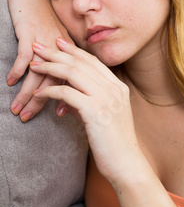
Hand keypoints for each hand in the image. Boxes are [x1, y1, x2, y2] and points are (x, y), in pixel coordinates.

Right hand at [7, 0, 72, 120]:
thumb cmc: (42, 16)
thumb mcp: (54, 38)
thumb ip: (57, 59)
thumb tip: (54, 82)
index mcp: (68, 51)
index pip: (69, 80)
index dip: (65, 98)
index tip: (61, 115)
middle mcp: (59, 48)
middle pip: (52, 81)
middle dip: (40, 102)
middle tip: (29, 117)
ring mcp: (44, 40)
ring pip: (37, 73)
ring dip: (25, 93)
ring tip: (16, 108)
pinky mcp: (29, 32)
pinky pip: (24, 55)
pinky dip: (17, 70)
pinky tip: (10, 81)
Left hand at [30, 38, 141, 181]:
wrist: (126, 164)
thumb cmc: (114, 144)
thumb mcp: (104, 118)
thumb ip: (88, 103)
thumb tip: (67, 98)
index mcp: (119, 87)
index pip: (93, 61)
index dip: (74, 51)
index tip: (58, 43)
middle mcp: (114, 89)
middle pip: (81, 63)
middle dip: (57, 53)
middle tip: (39, 47)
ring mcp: (106, 99)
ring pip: (73, 73)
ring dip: (50, 67)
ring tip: (34, 65)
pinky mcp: (95, 111)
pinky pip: (66, 93)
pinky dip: (50, 91)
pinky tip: (38, 94)